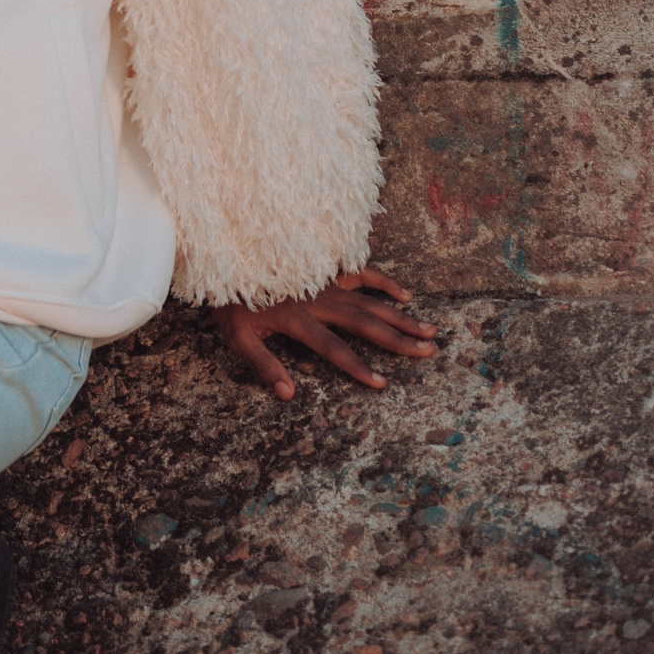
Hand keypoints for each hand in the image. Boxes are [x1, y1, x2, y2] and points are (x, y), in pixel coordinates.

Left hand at [215, 267, 439, 399]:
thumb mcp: (237, 338)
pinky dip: (381, 280)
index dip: (356, 365)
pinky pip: (357, 272)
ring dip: (399, 315)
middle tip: (428, 351)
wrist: (225, 258)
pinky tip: (404, 294)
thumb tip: (288, 394)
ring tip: (428, 330)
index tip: (382, 383)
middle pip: (363, 321)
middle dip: (396, 339)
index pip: (332, 347)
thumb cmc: (231, 304)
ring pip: (368, 300)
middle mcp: (315, 299)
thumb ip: (263, 365)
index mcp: (295, 318)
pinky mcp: (323, 270)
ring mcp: (322, 282)